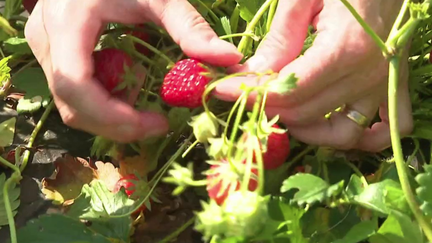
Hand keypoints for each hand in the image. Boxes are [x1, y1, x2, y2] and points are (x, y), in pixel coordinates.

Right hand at [24, 0, 242, 141]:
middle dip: (117, 123)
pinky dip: (104, 100)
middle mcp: (46, 39)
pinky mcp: (51, 53)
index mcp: (69, 22)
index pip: (75, 84)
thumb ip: (190, 28)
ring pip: (71, 104)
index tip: (155, 124)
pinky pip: (74, 92)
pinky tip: (128, 82)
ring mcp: (44, 47)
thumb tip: (230, 59)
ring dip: (111, 113)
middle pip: (72, 104)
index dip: (112, 115)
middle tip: (157, 124)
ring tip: (143, 91)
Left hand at [214, 0, 412, 151]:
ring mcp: (385, 86)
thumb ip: (280, 39)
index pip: (287, 91)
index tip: (223, 90)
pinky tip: (332, 126)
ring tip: (286, 113)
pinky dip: (359, 139)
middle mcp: (369, 76)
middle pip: (306, 113)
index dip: (250, 94)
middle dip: (268, 109)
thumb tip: (252, 74)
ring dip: (309, 132)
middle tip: (248, 95)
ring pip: (342, 135)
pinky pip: (385, 132)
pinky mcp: (395, 88)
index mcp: (345, 49)